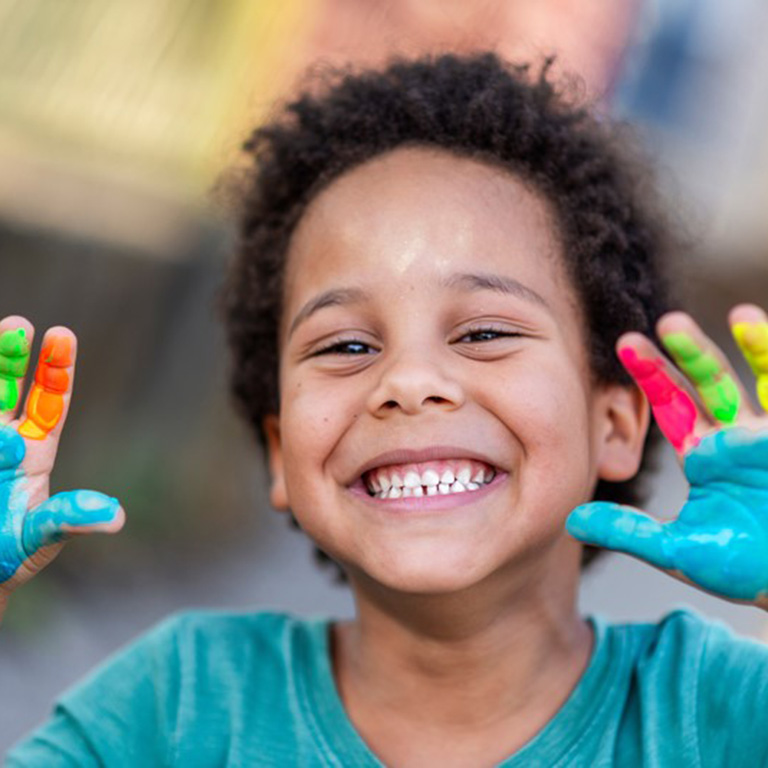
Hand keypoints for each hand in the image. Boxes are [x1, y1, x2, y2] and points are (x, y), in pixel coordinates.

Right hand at [0, 315, 123, 603]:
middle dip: (10, 357)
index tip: (62, 334)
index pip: (50, 401)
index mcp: (35, 450)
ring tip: (3, 333)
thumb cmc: (13, 553)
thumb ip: (70, 520)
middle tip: (18, 324)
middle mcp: (3, 440)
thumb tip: (116, 517)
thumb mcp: (42, 536)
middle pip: (7, 388)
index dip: (56, 369)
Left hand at [567, 304, 767, 606]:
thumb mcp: (679, 552)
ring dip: (757, 349)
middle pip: (712, 385)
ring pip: (766, 381)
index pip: (673, 406)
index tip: (625, 343)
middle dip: (692, 353)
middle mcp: (739, 438)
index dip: (652, 375)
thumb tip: (571, 520)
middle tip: (667, 321)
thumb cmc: (743, 570)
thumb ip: (629, 532)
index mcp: (705, 454)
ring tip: (742, 316)